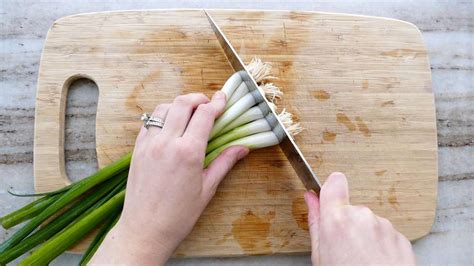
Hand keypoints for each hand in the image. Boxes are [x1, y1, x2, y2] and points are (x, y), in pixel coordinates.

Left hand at [90, 92, 248, 264]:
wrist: (145, 230)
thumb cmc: (179, 215)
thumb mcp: (207, 189)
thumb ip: (224, 163)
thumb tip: (242, 148)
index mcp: (188, 152)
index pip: (204, 114)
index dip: (216, 103)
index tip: (223, 99)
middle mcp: (166, 142)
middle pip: (182, 103)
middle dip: (198, 98)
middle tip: (208, 104)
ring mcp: (148, 144)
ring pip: (163, 107)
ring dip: (179, 104)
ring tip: (190, 113)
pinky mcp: (137, 149)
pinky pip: (150, 122)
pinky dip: (162, 116)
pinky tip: (171, 125)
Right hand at [304, 172, 415, 265]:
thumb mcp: (320, 256)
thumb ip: (315, 222)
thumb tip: (310, 199)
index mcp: (337, 220)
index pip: (333, 184)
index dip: (330, 189)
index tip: (328, 195)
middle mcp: (362, 216)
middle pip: (350, 210)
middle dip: (347, 224)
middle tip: (343, 250)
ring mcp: (384, 226)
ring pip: (368, 223)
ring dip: (365, 236)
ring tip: (361, 260)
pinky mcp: (400, 237)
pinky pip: (385, 234)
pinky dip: (380, 246)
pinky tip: (375, 263)